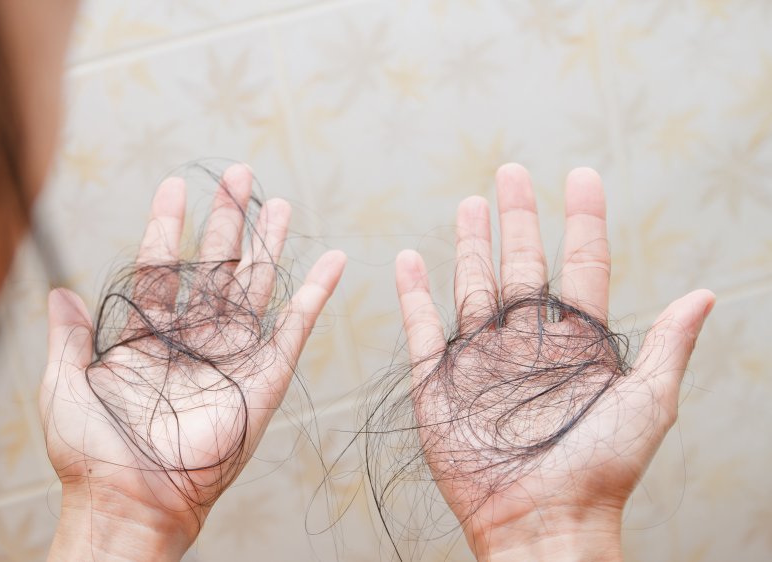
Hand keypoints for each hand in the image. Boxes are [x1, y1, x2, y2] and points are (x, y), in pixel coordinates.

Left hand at [41, 164, 345, 560]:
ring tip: (277, 202)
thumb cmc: (90, 454)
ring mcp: (229, 359)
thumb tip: (59, 292)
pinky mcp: (263, 380)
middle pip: (215, 267)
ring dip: (268, 245)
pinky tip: (331, 261)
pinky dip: (315, 295)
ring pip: (254, 288)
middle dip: (227, 221)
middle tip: (238, 176)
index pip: (161, 267)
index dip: (167, 225)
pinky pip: (294, 330)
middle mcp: (191, 342)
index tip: (174, 186)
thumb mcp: (64, 386)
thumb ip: (67, 337)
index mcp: (145, 339)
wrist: (129, 502)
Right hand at [395, 164, 713, 560]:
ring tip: (470, 204)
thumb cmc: (600, 471)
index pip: (582, 265)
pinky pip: (422, 328)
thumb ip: (669, 348)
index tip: (581, 176)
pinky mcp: (439, 383)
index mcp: (579, 344)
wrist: (541, 522)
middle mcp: (529, 344)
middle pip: (524, 265)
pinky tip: (410, 259)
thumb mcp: (647, 405)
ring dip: (471, 245)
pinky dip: (412, 294)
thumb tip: (707, 294)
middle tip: (511, 173)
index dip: (583, 219)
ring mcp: (482, 361)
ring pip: (474, 286)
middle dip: (519, 218)